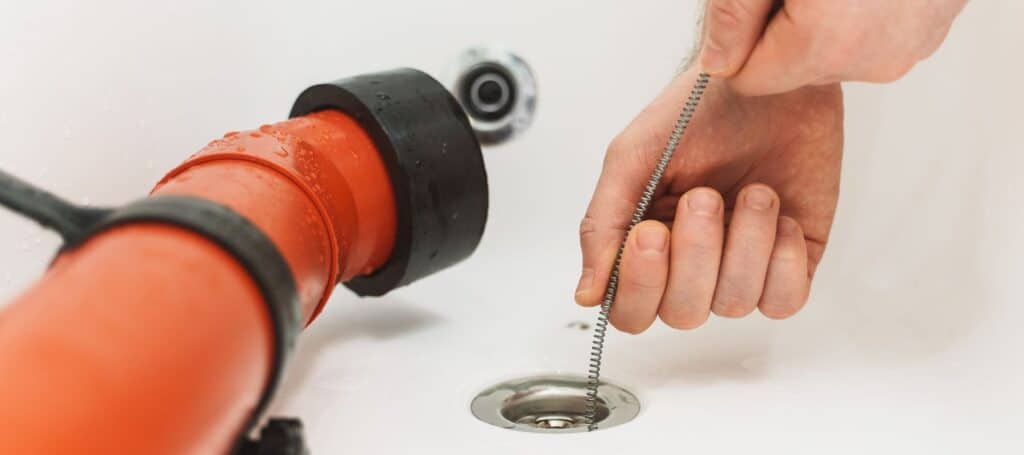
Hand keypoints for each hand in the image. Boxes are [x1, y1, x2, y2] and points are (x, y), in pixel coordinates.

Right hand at [575, 69, 842, 332]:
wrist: (766, 78)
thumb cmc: (696, 112)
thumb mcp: (631, 159)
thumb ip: (602, 227)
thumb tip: (586, 295)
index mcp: (645, 247)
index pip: (630, 310)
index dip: (640, 286)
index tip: (650, 232)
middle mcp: (691, 266)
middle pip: (682, 314)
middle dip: (696, 255)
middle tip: (704, 197)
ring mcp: (741, 267)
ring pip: (734, 304)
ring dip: (744, 243)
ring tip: (753, 192)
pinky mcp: (790, 261)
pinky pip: (785, 301)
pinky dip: (781, 259)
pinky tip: (779, 215)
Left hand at [700, 0, 967, 94]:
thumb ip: (733, 14)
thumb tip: (718, 59)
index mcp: (827, 43)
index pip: (749, 79)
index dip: (742, 36)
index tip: (758, 0)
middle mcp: (874, 58)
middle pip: (793, 68)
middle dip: (783, 25)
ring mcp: (910, 45)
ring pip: (835, 52)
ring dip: (823, 16)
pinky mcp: (932, 28)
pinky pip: (874, 34)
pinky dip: (862, 8)